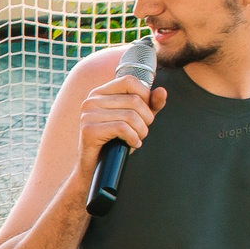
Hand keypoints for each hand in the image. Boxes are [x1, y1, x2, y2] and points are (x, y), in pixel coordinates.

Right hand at [74, 69, 165, 186]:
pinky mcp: (89, 130)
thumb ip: (150, 105)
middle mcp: (91, 101)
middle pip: (134, 100)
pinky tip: (132, 144)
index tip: (146, 112)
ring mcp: (88, 115)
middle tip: (143, 131)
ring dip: (141, 130)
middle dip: (146, 118)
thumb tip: (162, 92)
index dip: (145, 95)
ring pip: (130, 115)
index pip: (129, 80)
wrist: (95, 167)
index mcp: (100, 93)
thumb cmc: (114, 141)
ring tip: (137, 138)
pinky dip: (133, 138)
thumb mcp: (136, 119)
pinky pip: (122, 128)